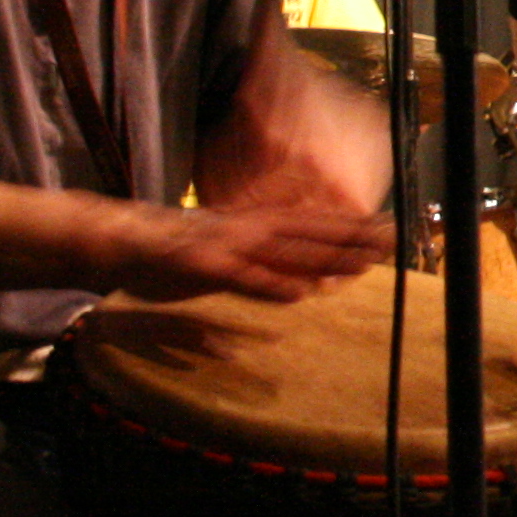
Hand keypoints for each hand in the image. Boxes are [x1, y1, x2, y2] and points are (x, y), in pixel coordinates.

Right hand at [111, 193, 389, 302]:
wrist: (124, 241)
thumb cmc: (177, 252)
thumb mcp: (231, 253)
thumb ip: (269, 265)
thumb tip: (309, 284)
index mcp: (255, 223)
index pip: (313, 223)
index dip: (351, 226)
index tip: (389, 228)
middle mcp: (248, 229)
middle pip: (310, 234)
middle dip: (352, 238)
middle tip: (393, 241)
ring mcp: (228, 246)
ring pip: (285, 252)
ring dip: (325, 258)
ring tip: (363, 264)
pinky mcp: (204, 267)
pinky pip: (242, 278)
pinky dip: (271, 285)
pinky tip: (300, 294)